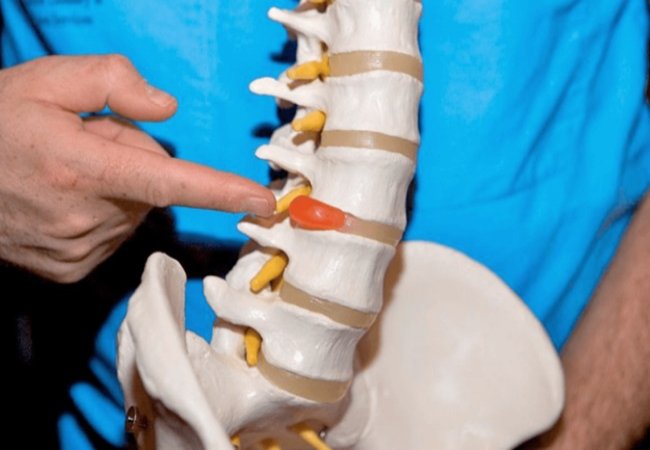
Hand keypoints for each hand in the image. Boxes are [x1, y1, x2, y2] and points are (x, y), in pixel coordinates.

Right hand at [0, 55, 274, 282]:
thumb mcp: (46, 79)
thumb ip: (112, 81)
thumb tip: (168, 109)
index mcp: (81, 168)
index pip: (168, 181)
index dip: (219, 190)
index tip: (263, 201)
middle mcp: (84, 217)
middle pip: (149, 186)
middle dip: (131, 162)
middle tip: (81, 146)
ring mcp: (77, 250)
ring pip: (133, 211)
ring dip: (114, 189)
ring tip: (65, 173)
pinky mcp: (70, 270)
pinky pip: (113, 234)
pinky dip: (101, 215)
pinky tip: (62, 201)